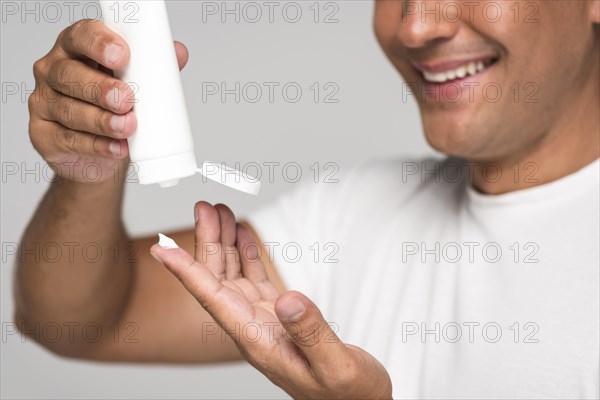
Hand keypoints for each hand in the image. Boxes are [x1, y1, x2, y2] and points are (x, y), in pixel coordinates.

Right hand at [28, 19, 188, 182]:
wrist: (101, 156)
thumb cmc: (115, 110)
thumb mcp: (138, 86)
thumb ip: (155, 68)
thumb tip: (178, 52)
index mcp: (77, 49)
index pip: (81, 36)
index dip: (100, 43)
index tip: (122, 55)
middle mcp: (55, 71)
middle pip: (70, 74)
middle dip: (101, 88)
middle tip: (127, 99)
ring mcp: (44, 103)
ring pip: (69, 109)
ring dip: (102, 120)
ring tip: (127, 127)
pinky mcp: (43, 135)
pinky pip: (68, 139)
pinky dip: (97, 145)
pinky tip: (117, 147)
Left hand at [150, 202, 391, 398]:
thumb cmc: (349, 393)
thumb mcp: (336, 366)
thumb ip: (311, 333)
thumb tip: (288, 301)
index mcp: (258, 342)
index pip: (213, 300)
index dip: (186, 273)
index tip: (161, 249)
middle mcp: (253, 329)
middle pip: (218, 279)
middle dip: (207, 241)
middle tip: (204, 206)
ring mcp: (264, 321)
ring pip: (233, 275)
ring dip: (224, 243)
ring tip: (218, 212)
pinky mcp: (279, 316)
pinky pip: (254, 278)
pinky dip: (246, 254)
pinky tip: (241, 236)